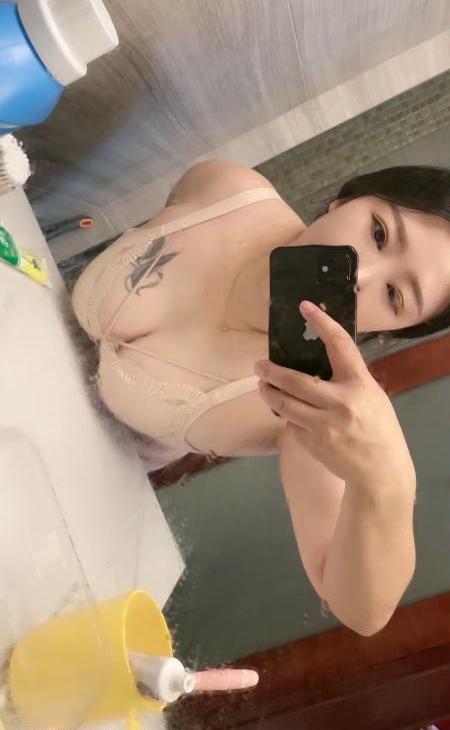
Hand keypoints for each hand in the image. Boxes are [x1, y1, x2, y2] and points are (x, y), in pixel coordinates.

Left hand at [255, 301, 414, 488]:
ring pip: (284, 404)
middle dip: (271, 372)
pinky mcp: (312, 443)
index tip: (305, 307)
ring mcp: (323, 426)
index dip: (322, 322)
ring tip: (262, 385)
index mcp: (360, 384)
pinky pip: (290, 424)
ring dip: (268, 393)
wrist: (380, 471)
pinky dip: (285, 415)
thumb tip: (316, 360)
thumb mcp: (371, 395)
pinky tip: (285, 412)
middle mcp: (341, 403)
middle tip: (259, 365)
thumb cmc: (378, 427)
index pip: (339, 345)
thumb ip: (347, 379)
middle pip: (295, 381)